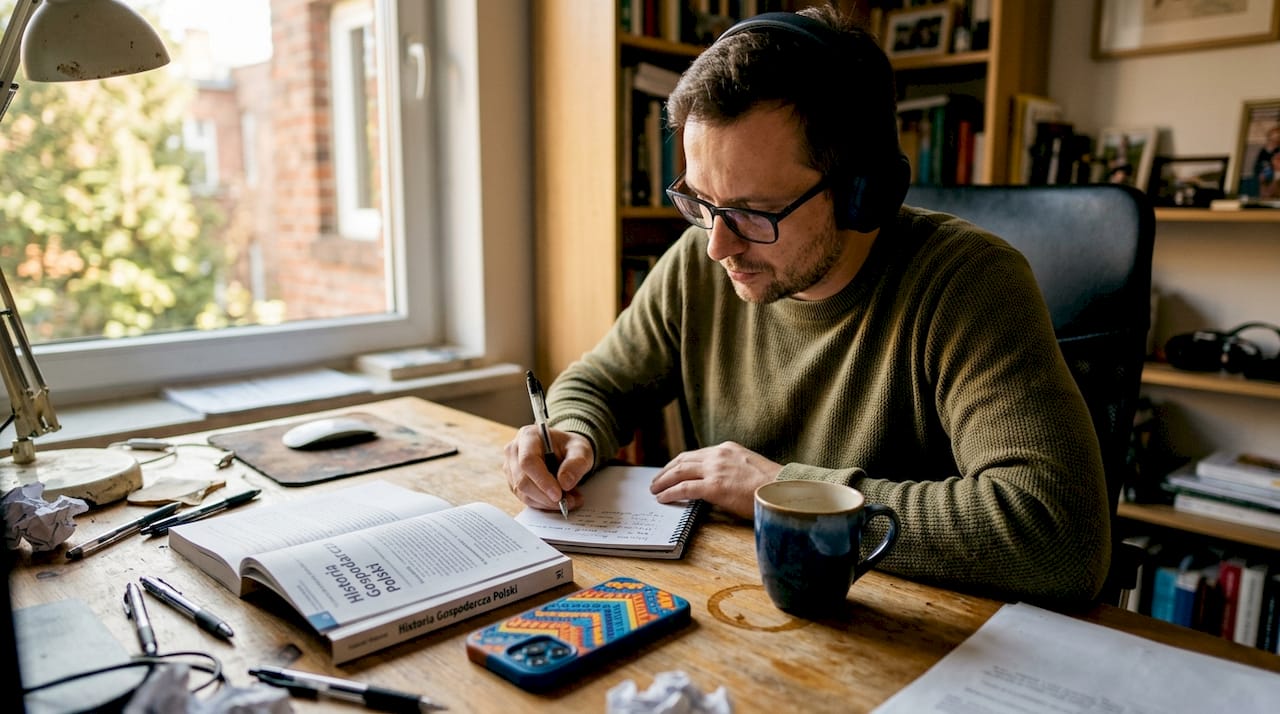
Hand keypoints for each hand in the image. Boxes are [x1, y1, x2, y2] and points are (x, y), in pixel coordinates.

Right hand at [502, 425, 594, 511]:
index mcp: (528, 436)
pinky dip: (543, 504)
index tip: (558, 494)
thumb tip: (565, 483)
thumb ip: (576, 463)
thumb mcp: (581, 450)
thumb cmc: (569, 447)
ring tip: (569, 501)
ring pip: (523, 493)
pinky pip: (525, 499)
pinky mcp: (514, 482)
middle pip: (523, 480)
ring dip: (546, 502)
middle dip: (546, 496)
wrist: (564, 451)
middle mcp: (514, 451)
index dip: (542, 480)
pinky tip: (558, 501)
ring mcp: (511, 468)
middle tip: (569, 502)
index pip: (528, 461)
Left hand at [650, 441, 782, 518]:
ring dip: (663, 481)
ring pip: (680, 472)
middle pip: (683, 460)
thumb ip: (731, 469)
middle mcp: (718, 455)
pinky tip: (663, 498)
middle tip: (656, 480)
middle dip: (666, 471)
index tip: (671, 470)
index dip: (679, 463)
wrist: (783, 489)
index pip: (696, 454)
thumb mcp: (748, 467)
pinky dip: (670, 493)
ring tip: (655, 490)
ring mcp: (715, 469)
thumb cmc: (771, 484)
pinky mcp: (714, 486)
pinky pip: (685, 488)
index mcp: (727, 448)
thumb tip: (718, 482)